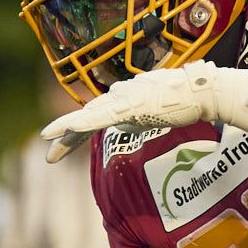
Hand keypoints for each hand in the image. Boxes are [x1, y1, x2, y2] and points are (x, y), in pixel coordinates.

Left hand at [40, 62, 223, 161]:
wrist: (201, 92)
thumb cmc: (185, 100)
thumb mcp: (155, 112)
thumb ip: (137, 117)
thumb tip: (124, 125)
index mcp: (125, 98)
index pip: (96, 116)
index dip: (78, 131)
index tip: (63, 143)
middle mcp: (120, 95)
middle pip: (87, 117)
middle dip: (65, 135)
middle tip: (49, 155)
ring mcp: (123, 99)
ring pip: (88, 115)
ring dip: (65, 129)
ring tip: (46, 139)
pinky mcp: (129, 105)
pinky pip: (100, 116)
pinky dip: (82, 123)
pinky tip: (67, 130)